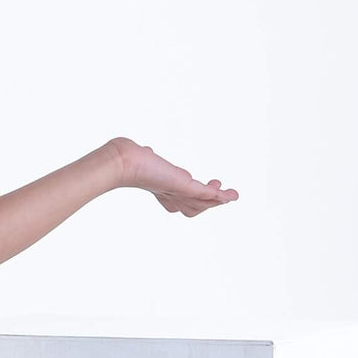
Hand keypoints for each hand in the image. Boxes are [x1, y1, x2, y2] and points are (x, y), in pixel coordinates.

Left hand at [107, 136, 238, 215]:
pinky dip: (222, 197)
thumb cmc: (127, 159)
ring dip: (218, 199)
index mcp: (159, 188)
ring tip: (230, 194)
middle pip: (192, 206)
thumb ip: (147, 157)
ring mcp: (177, 192)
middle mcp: (168, 193)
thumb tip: (146, 151)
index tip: (194, 184)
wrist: (124, 162)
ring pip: (202, 203)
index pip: (177, 202)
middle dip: (207, 200)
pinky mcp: (186, 187)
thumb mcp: (144, 159)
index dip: (188, 198)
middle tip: (215, 185)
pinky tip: (232, 196)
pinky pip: (208, 196)